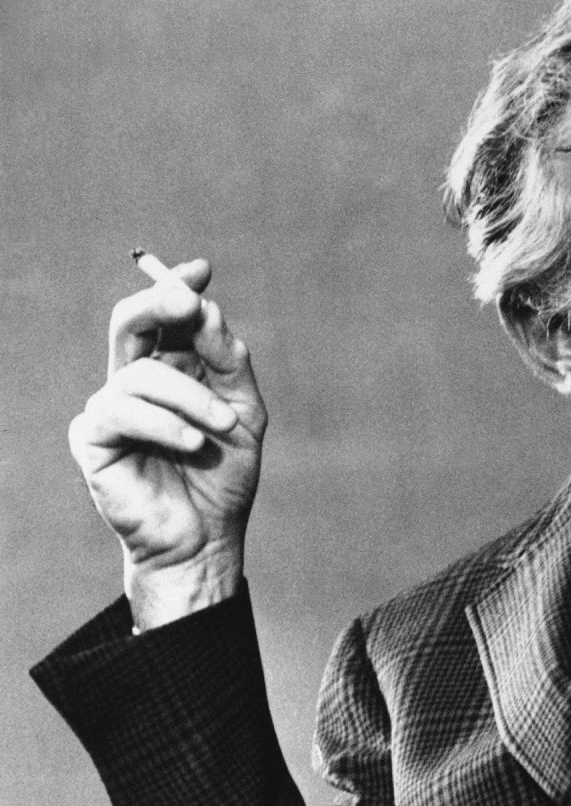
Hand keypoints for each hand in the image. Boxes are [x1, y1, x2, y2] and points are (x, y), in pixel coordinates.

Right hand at [67, 259, 266, 628]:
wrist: (207, 536)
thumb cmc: (223, 475)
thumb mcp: (244, 411)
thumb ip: (228, 361)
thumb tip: (205, 309)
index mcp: (173, 368)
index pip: (167, 316)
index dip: (178, 286)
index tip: (202, 269)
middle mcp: (136, 380)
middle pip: (131, 321)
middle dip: (160, 303)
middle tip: (187, 301)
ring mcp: (109, 406)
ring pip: (143, 372)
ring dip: (193, 397)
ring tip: (223, 428)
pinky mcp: (91, 438)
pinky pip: (123, 411)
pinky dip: (166, 425)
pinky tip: (193, 445)